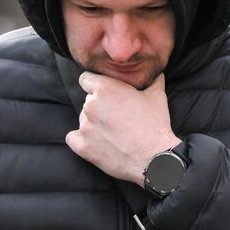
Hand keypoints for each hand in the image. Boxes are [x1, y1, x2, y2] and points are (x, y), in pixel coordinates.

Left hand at [65, 71, 179, 185]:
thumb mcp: (157, 95)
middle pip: (88, 100)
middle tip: (116, 115)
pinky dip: (82, 139)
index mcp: (105, 88)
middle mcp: (91, 105)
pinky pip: (73, 137)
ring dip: (94, 123)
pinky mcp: (82, 146)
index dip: (96, 84)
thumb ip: (152, 80)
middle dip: (100, 106)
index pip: (86, 79)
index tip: (106, 93)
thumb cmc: (155, 125)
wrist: (154, 157)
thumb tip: (155, 73)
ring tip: (113, 132)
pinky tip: (97, 141)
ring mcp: (85, 126)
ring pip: (83, 119)